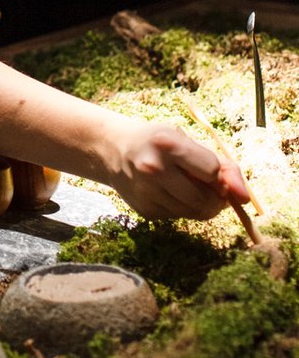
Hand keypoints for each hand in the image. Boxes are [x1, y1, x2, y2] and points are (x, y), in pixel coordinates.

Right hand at [107, 120, 251, 220]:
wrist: (113, 150)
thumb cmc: (156, 141)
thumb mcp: (185, 140)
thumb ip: (220, 164)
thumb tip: (245, 198)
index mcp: (167, 143)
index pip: (212, 172)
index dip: (217, 174)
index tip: (210, 170)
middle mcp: (154, 169)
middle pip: (205, 200)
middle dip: (215, 198)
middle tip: (208, 187)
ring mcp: (147, 192)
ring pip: (195, 213)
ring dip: (201, 205)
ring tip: (187, 187)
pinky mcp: (145, 211)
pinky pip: (179, 217)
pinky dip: (182, 208)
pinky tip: (168, 192)